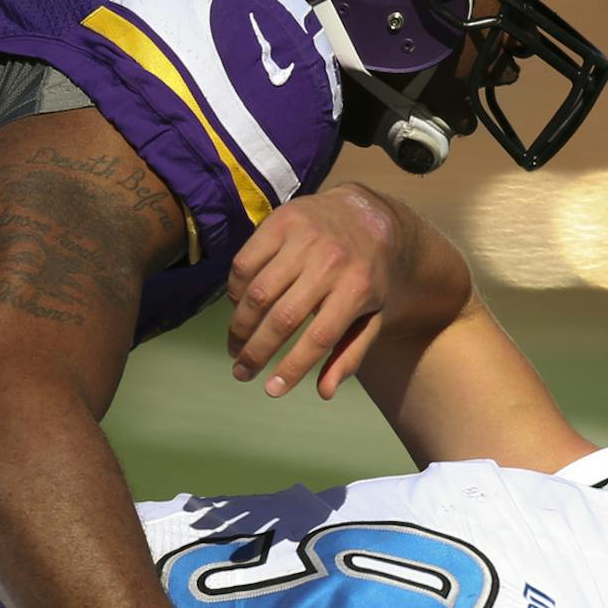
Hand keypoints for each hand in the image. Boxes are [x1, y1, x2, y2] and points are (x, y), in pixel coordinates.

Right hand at [226, 185, 401, 399]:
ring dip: (240, 326)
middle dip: (256, 352)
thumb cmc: (366, 276)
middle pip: (283, 318)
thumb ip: (350, 353)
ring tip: (236, 346)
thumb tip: (324, 392)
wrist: (365, 215)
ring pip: (258, 292)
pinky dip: (235, 291)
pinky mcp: (280, 221)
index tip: (271, 390)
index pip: (319, 337)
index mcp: (357, 288)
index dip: (292, 367)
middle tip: (241, 372)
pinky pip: (245, 263)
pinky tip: (238, 307)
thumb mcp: (371, 314)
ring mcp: (304, 238)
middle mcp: (330, 262)